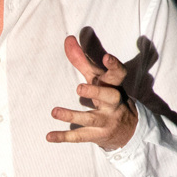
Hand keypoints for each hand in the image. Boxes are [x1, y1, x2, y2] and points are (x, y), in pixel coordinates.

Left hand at [48, 34, 136, 150]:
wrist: (127, 129)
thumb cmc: (107, 96)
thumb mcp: (98, 79)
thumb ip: (82, 60)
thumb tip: (68, 39)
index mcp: (114, 86)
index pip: (118, 74)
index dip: (114, 65)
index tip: (106, 57)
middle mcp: (113, 103)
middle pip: (109, 97)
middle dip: (96, 92)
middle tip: (79, 88)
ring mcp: (106, 121)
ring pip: (91, 119)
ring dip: (72, 116)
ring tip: (54, 112)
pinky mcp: (96, 135)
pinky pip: (80, 137)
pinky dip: (64, 137)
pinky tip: (49, 136)